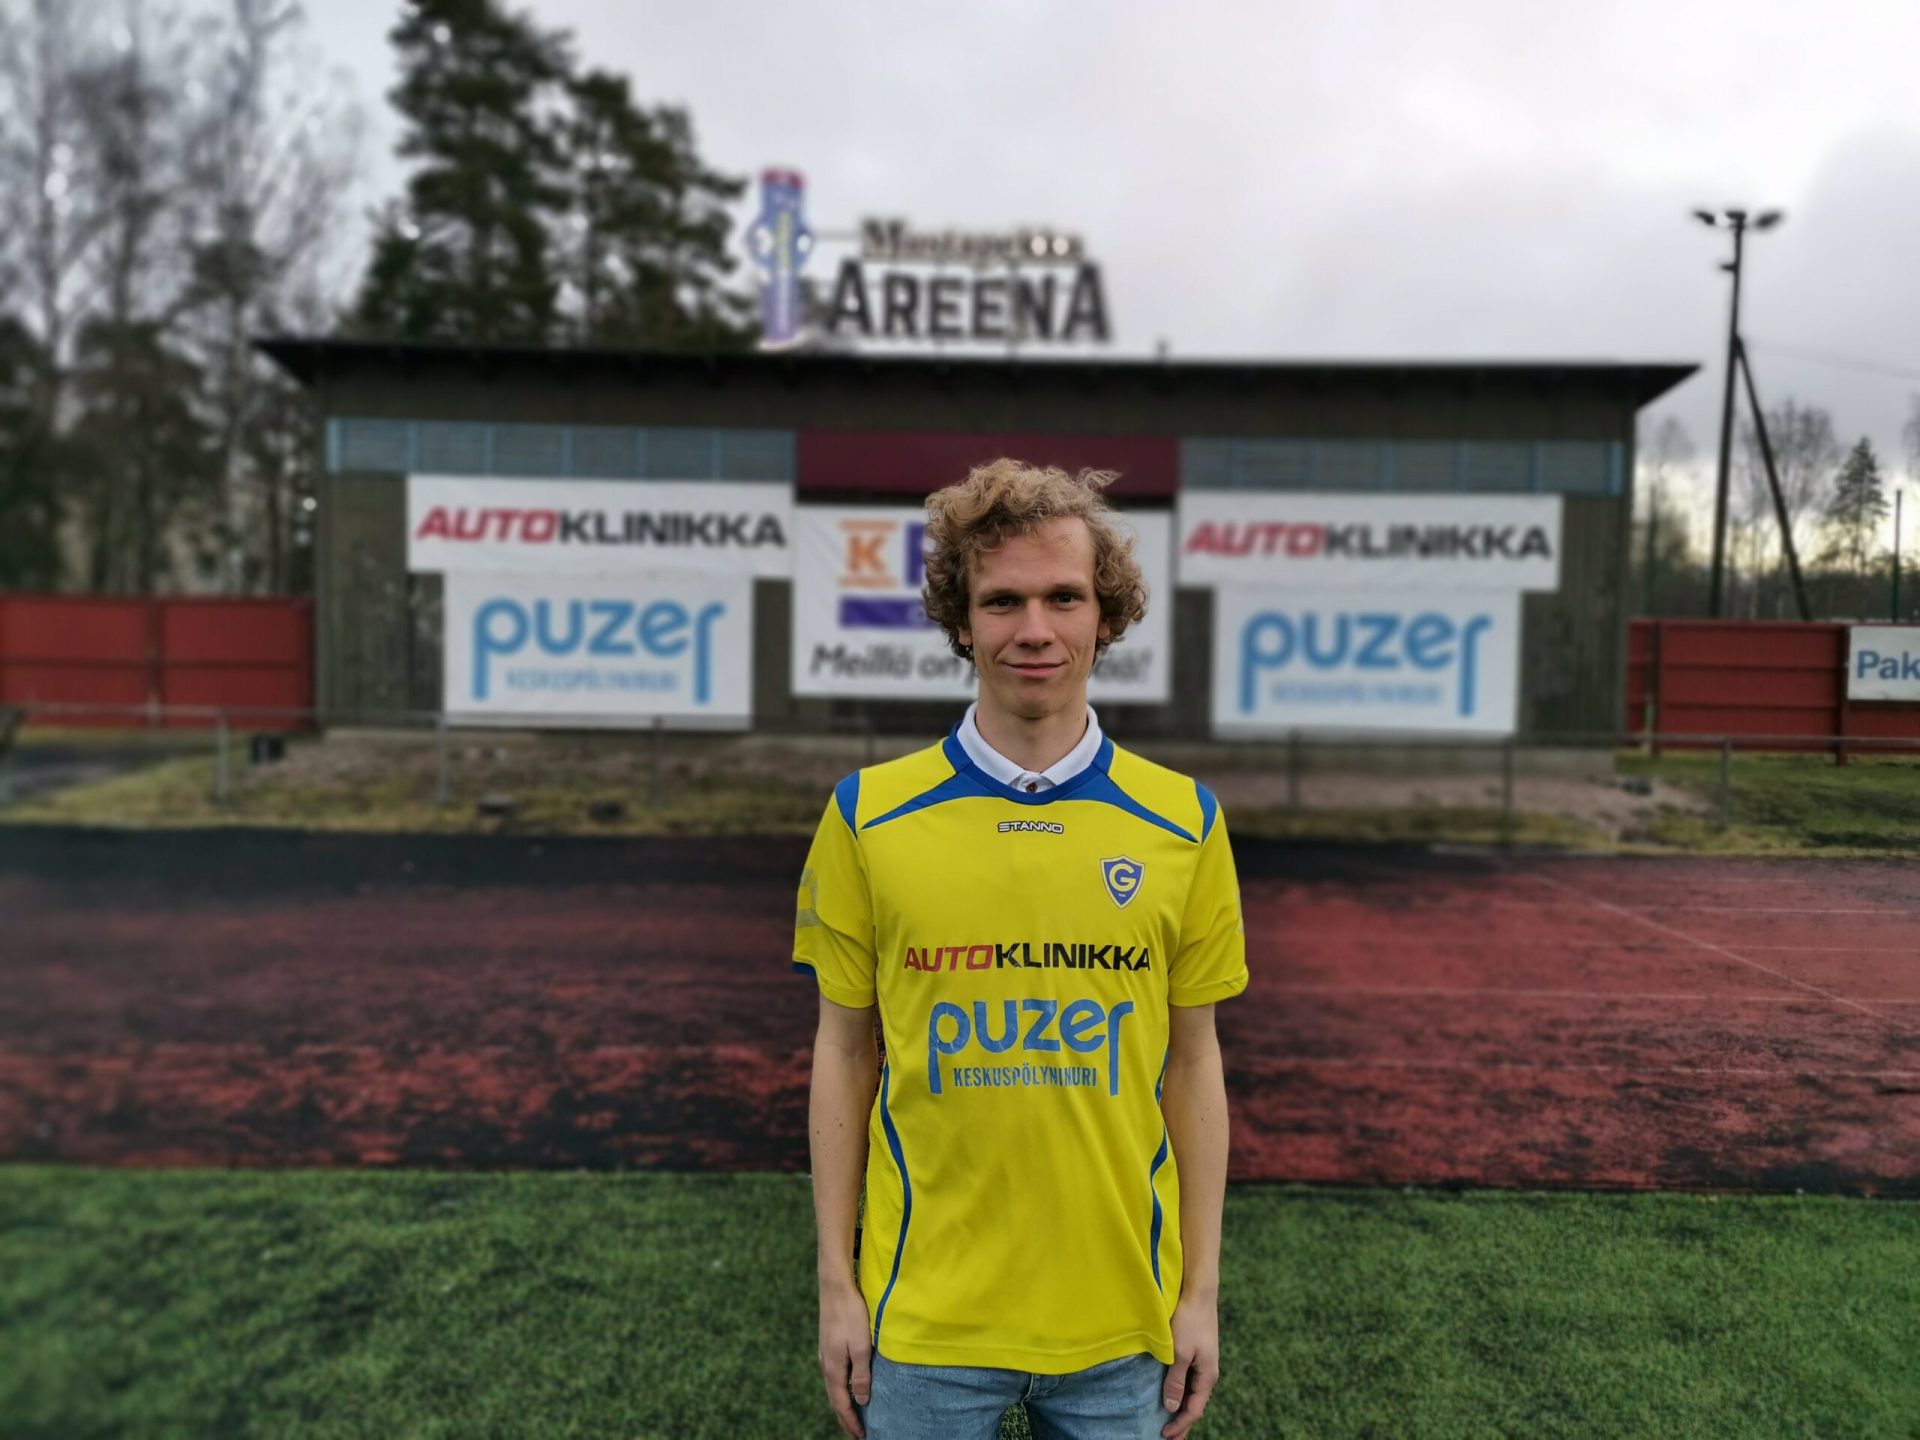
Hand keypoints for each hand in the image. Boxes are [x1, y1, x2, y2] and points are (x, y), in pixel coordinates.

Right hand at [818, 1279, 872, 1437]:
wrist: (835, 1288)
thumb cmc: (851, 1315)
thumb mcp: (862, 1347)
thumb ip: (862, 1375)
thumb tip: (862, 1400)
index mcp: (834, 1369)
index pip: (841, 1404)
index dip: (851, 1422)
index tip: (861, 1436)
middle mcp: (826, 1365)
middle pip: (834, 1399)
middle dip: (845, 1418)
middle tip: (857, 1432)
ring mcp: (825, 1355)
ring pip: (833, 1388)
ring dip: (843, 1404)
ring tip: (853, 1415)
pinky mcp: (828, 1346)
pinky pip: (834, 1376)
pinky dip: (841, 1389)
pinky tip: (848, 1387)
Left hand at [1161, 1292, 1219, 1437]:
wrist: (1199, 1293)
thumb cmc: (1188, 1321)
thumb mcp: (1179, 1352)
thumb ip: (1175, 1380)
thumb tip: (1170, 1406)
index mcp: (1208, 1376)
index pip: (1194, 1410)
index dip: (1180, 1425)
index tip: (1163, 1434)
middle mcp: (1208, 1373)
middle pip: (1195, 1406)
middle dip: (1183, 1423)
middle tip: (1168, 1438)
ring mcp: (1203, 1364)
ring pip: (1192, 1394)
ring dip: (1181, 1409)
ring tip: (1168, 1422)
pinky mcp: (1197, 1354)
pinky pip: (1189, 1382)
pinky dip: (1181, 1393)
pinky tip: (1171, 1395)